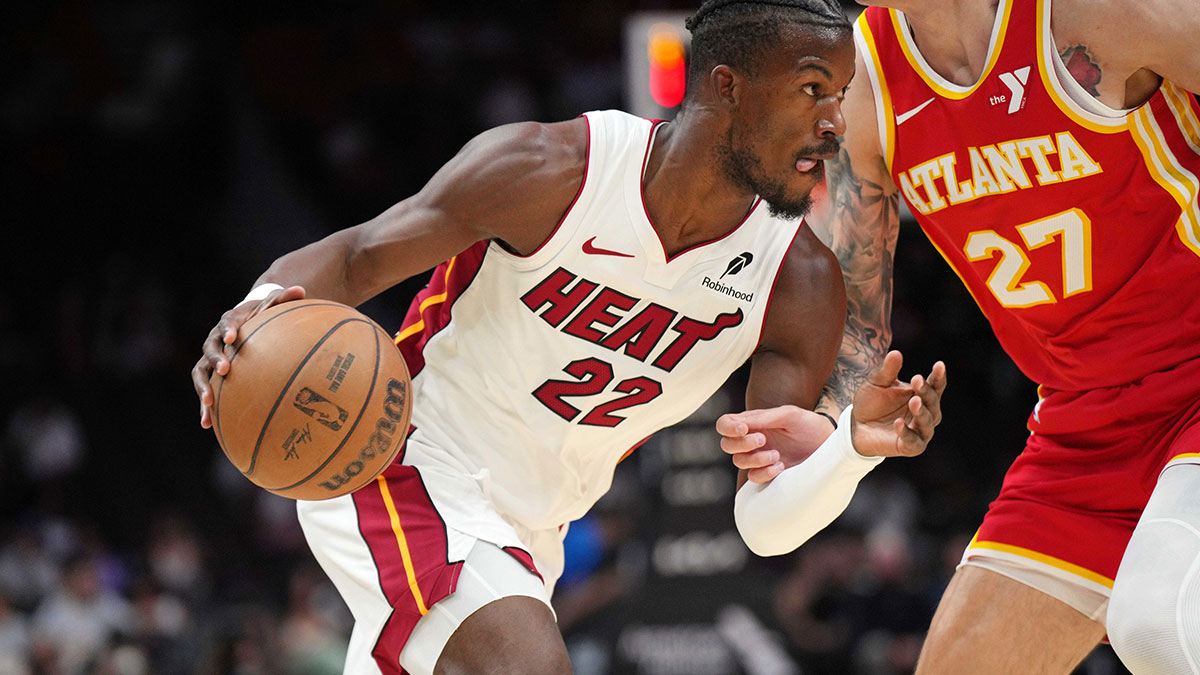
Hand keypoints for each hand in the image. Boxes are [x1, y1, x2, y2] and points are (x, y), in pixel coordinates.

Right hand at [191, 285, 306, 427]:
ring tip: (208, 404)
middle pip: (209, 349)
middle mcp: (214, 340)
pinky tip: (208, 424)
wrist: (246, 323)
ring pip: (200, 373)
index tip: (232, 338)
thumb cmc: (262, 315)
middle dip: (215, 359)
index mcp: (229, 322)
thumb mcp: (273, 305)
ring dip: (203, 388)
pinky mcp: (209, 376)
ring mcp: (209, 359)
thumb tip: (302, 289)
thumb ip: (285, 299)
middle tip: (224, 370)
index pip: (225, 324)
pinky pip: (205, 391)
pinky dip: (205, 407)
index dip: (228, 330)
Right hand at [716, 406, 837, 483]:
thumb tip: (740, 423)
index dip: (728, 428)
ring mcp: (759, 458)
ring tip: (777, 455)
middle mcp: (752, 440)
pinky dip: (764, 472)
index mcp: (753, 423)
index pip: (725, 424)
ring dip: (755, 459)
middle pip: (727, 445)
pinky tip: (781, 467)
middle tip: (763, 440)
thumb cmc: (810, 425)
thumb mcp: (789, 415)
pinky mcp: (769, 474)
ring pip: (738, 462)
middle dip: (742, 444)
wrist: (831, 446)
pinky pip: (753, 477)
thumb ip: (763, 417)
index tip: (744, 429)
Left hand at [850, 350, 945, 457]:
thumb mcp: (876, 383)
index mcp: (922, 395)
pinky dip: (907, 433)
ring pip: (927, 422)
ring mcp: (919, 431)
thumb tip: (895, 353)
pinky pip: (913, 441)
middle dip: (927, 392)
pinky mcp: (910, 447)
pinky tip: (899, 423)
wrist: (856, 425)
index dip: (939, 376)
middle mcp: (926, 413)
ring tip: (914, 401)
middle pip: (933, 402)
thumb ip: (887, 371)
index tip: (939, 365)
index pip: (935, 385)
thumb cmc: (871, 402)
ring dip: (921, 412)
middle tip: (918, 380)